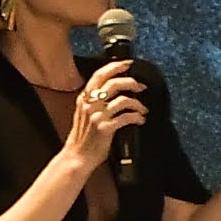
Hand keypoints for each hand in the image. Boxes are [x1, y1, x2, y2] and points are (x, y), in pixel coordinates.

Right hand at [64, 57, 147, 172]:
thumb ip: (94, 100)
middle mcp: (90, 105)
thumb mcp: (84, 113)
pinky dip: (138, 117)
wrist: (77, 157)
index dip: (115, 67)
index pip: (99, 76)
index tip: (128, 64)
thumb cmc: (83, 137)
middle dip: (131, 82)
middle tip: (141, 87)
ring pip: (123, 100)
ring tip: (143, 109)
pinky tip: (140, 120)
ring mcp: (97, 116)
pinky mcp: (105, 128)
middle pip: (113, 84)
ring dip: (138, 104)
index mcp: (84, 99)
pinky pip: (127, 117)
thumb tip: (113, 88)